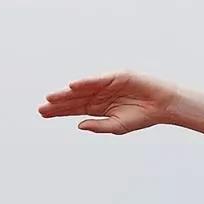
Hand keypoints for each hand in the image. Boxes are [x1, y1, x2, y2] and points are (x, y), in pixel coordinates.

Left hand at [38, 71, 175, 134]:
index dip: (59, 111)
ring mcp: (107, 85)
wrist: (162, 105)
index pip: (75, 109)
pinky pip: (97, 80)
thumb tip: (79, 125)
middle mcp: (100, 95)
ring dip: (67, 94)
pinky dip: (85, 83)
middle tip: (41, 108)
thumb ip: (98, 126)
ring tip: (51, 98)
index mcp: (99, 108)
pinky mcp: (116, 77)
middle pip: (74, 100)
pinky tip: (72, 86)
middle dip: (58, 104)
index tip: (43, 113)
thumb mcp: (117, 126)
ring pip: (82, 90)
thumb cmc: (142, 116)